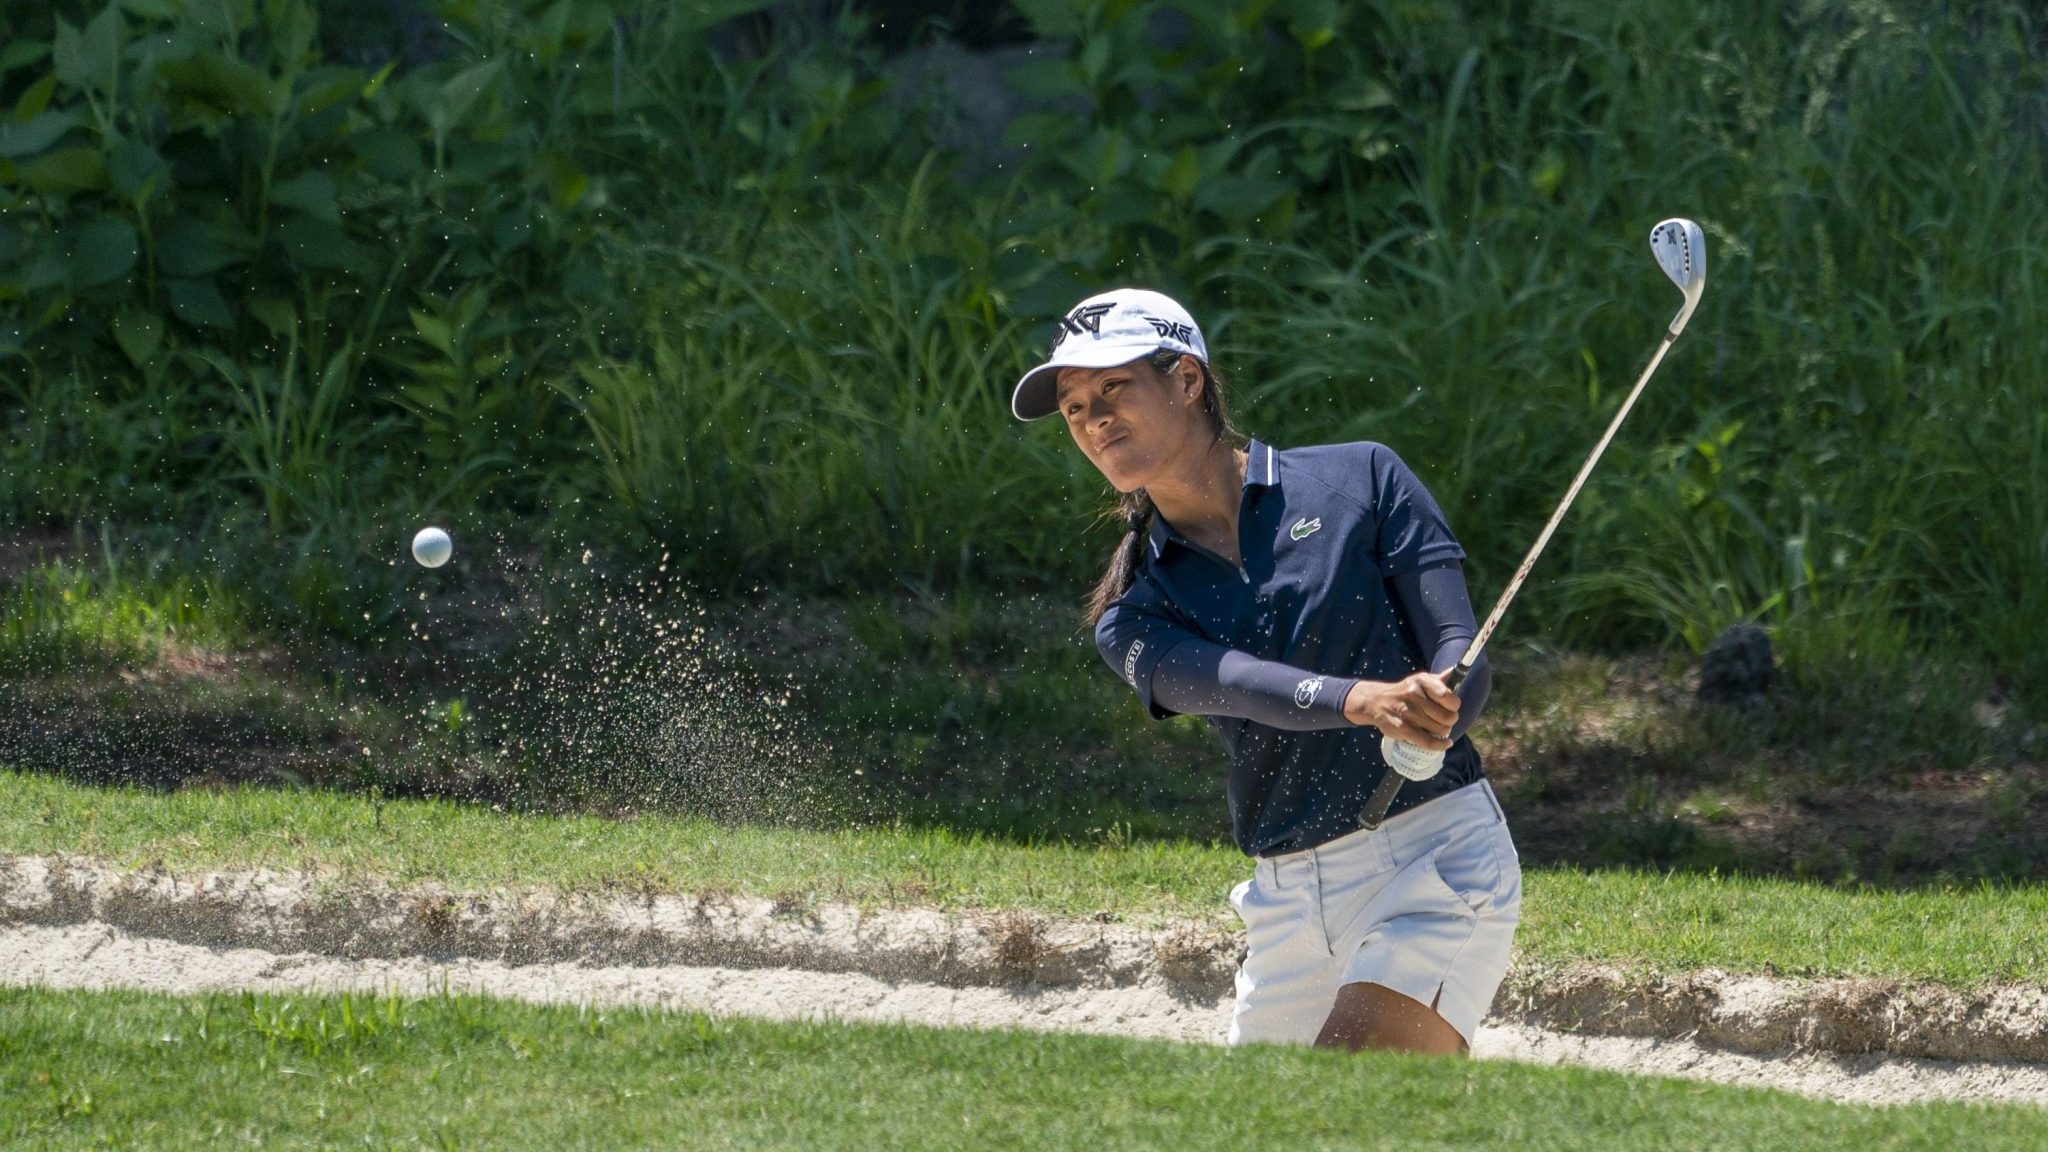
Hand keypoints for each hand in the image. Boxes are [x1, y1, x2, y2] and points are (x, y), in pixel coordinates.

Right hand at [1343, 673, 1459, 750]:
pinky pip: (1429, 741)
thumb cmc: (1403, 692)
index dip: (1454, 705)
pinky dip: (1441, 745)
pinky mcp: (1403, 728)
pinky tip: (1446, 743)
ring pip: (1440, 730)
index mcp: (1421, 681)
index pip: (1448, 697)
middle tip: (1444, 720)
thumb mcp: (1418, 681)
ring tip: (1436, 728)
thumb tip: (1454, 671)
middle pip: (1448, 716)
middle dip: (1450, 721)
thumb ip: (1437, 680)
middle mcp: (1415, 695)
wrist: (1376, 702)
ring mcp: (1408, 713)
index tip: (1451, 708)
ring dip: (1442, 731)